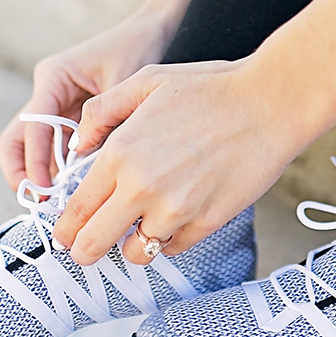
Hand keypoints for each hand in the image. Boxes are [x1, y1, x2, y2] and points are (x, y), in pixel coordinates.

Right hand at [0, 9, 174, 190]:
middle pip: (17, 139)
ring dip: (40, 174)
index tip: (43, 192)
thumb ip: (105, 124)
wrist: (149, 29)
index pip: (33, 126)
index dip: (35, 162)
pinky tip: (75, 189)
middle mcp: (47, 91)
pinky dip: (59, 167)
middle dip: (22, 173)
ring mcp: (55, 103)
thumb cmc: (137, 48)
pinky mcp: (69, 114)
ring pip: (32, 146)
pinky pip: (56, 146)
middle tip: (39, 204)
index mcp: (53, 77)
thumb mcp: (122, 86)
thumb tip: (90, 169)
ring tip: (57, 204)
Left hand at [52, 57, 306, 264]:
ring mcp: (176, 210)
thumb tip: (78, 144)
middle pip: (93, 244)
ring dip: (132, 245)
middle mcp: (142, 187)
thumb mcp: (146, 81)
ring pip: (136, 254)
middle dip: (84, 249)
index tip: (66, 234)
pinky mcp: (207, 223)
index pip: (75, 210)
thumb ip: (101, 111)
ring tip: (139, 226)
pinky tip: (175, 215)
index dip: (65, 228)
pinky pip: (173, 248)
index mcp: (120, 153)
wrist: (270, 102)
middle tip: (87, 247)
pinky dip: (169, 239)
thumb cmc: (210, 88)